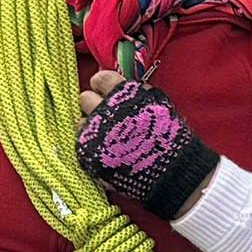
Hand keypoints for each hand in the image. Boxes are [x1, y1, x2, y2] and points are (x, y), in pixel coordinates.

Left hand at [75, 69, 218, 218]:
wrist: (170, 172)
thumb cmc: (168, 137)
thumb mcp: (156, 105)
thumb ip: (133, 95)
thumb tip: (114, 86)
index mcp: (124, 94)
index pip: (100, 79)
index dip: (102, 86)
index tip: (107, 93)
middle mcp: (106, 111)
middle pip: (85, 99)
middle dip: (95, 106)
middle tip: (108, 118)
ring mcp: (95, 134)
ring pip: (81, 122)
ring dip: (91, 128)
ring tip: (108, 138)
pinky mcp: (88, 154)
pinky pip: (82, 145)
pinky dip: (92, 148)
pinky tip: (108, 153)